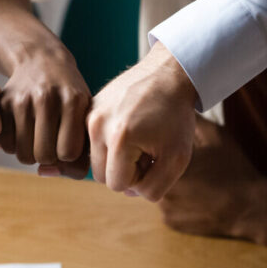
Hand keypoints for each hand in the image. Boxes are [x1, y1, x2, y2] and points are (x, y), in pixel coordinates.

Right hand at [0, 48, 90, 178]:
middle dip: (50, 157)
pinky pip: (7, 145)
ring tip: (38, 138)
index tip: (69, 144)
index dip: (69, 155)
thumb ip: (80, 154)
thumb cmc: (69, 97)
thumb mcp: (84, 117)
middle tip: (52, 143)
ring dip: (31, 153)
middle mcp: (47, 98)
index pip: (68, 153)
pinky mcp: (2, 103)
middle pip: (45, 156)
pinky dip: (15, 145)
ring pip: (24, 155)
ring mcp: (22, 100)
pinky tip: (23, 131)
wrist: (42, 61)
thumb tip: (44, 172)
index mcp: (73, 100)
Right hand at [87, 42, 197, 200]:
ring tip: (137, 140)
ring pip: (95, 160)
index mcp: (119, 140)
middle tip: (146, 150)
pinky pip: (93, 141)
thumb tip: (128, 192)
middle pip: (101, 175)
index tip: (153, 158)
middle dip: (124, 170)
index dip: (139, 179)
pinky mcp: (88, 108)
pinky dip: (109, 141)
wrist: (167, 75)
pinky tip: (128, 128)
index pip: (117, 184)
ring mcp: (89, 115)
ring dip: (115, 158)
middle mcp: (97, 126)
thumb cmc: (175, 117)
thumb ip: (154, 187)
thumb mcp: (177, 159)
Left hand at [158, 117, 266, 241]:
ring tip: (192, 180)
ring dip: (167, 183)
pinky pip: (166, 207)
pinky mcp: (170, 222)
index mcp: (168, 165)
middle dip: (159, 165)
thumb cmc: (233, 168)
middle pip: (150, 171)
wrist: (250, 208)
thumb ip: (191, 121)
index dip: (157, 148)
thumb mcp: (214, 136)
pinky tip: (194, 195)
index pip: (150, 152)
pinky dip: (176, 201)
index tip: (167, 145)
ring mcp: (164, 208)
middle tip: (186, 164)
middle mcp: (161, 187)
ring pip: (158, 189)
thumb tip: (176, 104)